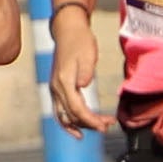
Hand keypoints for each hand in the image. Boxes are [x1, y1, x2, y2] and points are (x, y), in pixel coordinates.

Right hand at [44, 0, 106, 134]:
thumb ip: (86, 71)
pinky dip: (68, 123)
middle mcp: (56, 88)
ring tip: (98, 128)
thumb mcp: (88, 53)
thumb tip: (83, 86)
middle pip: (71, 116)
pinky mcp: (58, 89)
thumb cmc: (80, 41)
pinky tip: (78, 131)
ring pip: (64, 116)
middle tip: (107, 126)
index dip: (90, 120)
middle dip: (89, 124)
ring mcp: (55, 89)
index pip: (76, 108)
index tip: (104, 126)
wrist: (68, 31)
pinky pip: (61, 111)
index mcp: (64, 81)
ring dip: (81, 125)